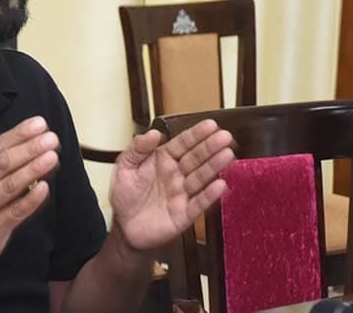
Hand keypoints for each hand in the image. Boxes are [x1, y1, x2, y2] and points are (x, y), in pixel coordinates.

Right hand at [0, 116, 58, 285]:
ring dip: (33, 168)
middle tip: (51, 137)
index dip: (19, 134)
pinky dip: (30, 200)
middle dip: (29, 148)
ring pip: (10, 185)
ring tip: (52, 156)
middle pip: (4, 163)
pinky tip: (44, 188)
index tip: (39, 123)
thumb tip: (27, 146)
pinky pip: (14, 212)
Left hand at [109, 119, 234, 251]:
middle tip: (225, 136)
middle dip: (210, 147)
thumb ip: (138, 149)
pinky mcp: (185, 213)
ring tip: (227, 155)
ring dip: (214, 166)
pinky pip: (199, 203)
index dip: (196, 134)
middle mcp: (176, 174)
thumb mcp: (125, 167)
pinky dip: (210, 195)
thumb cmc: (125, 195)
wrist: (124, 226)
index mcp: (163, 160)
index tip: (210, 125)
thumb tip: (152, 133)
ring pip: (201, 177)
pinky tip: (221, 185)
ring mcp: (182, 193)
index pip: (182, 144)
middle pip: (196, 158)